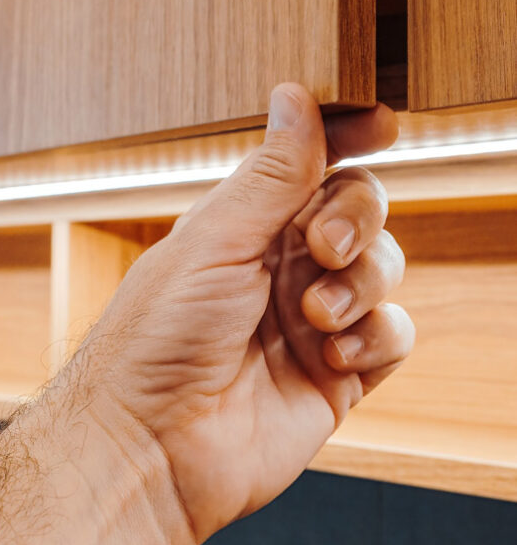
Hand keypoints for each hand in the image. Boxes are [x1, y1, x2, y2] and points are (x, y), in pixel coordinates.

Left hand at [85, 84, 413, 544]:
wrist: (151, 449)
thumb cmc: (157, 341)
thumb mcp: (215, 241)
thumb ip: (271, 174)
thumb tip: (295, 96)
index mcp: (245, 225)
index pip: (311, 163)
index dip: (348, 137)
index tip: (379, 122)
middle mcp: (282, 266)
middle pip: (360, 208)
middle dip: (356, 218)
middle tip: (323, 247)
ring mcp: (314, 319)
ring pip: (384, 268)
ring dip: (363, 282)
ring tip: (315, 313)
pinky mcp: (338, 375)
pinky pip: (393, 334)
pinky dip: (376, 336)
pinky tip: (333, 354)